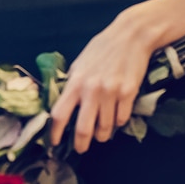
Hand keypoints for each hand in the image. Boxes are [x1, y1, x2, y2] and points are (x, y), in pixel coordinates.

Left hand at [49, 7, 156, 152]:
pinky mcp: (129, 94)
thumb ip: (72, 83)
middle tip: (81, 148)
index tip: (53, 143)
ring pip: (105, 128)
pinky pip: (122, 119)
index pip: (59, 114)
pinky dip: (118, 122)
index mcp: (76, 82)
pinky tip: (117, 116)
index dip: (54, 133)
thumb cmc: (103, 48)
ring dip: (102, 134)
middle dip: (81, 144)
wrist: (132, 35)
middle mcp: (92, 90)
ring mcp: (111, 93)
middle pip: (83, 129)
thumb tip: (64, 103)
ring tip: (101, 133)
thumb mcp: (80, 63)